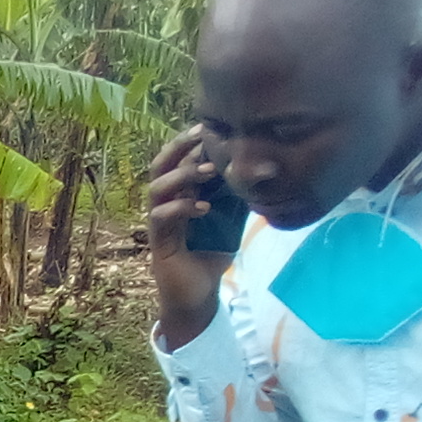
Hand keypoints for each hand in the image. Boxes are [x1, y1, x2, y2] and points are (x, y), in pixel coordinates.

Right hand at [146, 126, 232, 351]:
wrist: (197, 295)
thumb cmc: (211, 255)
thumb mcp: (232, 218)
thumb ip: (238, 195)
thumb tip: (265, 168)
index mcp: (180, 194)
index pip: (176, 159)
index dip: (188, 141)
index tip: (208, 126)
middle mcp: (165, 204)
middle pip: (158, 166)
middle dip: (178, 148)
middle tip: (201, 136)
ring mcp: (158, 223)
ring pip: (156, 188)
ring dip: (182, 176)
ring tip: (208, 173)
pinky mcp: (158, 243)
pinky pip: (161, 217)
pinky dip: (182, 208)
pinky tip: (204, 208)